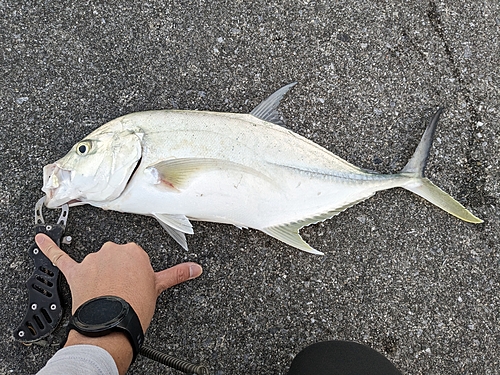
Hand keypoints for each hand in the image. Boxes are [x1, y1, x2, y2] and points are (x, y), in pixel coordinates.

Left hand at [34, 233, 202, 373]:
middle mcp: (113, 251)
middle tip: (122, 290)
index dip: (134, 272)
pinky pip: (60, 257)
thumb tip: (196, 268)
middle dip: (117, 270)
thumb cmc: (135, 306)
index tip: (135, 283)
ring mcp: (94, 260)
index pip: (134, 256)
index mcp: (134, 251)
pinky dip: (49, 248)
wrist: (112, 325)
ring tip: (104, 293)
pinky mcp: (76, 272)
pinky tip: (41, 239)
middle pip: (115, 256)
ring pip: (95, 261)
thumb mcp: (158, 287)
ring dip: (98, 273)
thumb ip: (178, 273)